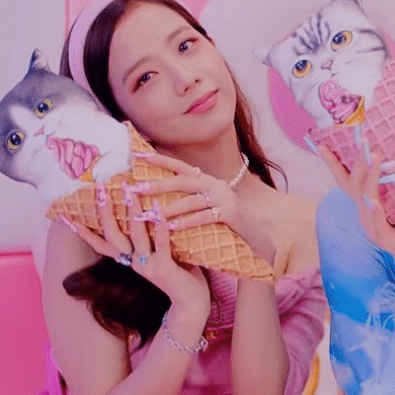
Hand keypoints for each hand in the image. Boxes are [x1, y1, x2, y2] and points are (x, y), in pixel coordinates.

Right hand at [61, 183, 209, 319]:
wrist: (191, 303)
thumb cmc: (178, 273)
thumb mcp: (158, 254)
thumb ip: (148, 238)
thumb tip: (144, 209)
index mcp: (129, 259)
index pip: (100, 243)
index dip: (83, 230)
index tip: (65, 214)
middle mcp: (133, 263)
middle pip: (113, 236)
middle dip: (106, 212)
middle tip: (100, 189)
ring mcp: (148, 266)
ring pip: (135, 237)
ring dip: (133, 213)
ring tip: (130, 192)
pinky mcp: (165, 268)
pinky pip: (161, 244)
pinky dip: (159, 227)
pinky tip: (158, 211)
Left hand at [132, 152, 275, 262]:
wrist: (257, 238)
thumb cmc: (227, 225)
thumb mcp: (207, 207)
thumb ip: (189, 198)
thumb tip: (157, 196)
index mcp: (208, 181)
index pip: (181, 167)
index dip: (160, 160)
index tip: (137, 156)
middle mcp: (216, 185)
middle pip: (183, 180)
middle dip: (158, 184)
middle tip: (136, 189)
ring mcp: (225, 198)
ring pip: (192, 200)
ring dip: (168, 208)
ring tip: (150, 214)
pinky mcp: (231, 213)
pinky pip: (204, 217)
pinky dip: (187, 222)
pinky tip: (172, 227)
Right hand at [313, 139, 394, 275]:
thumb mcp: (394, 202)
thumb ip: (386, 184)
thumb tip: (385, 156)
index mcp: (364, 203)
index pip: (346, 180)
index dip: (333, 163)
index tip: (322, 145)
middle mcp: (363, 212)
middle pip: (354, 184)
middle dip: (357, 161)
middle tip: (362, 139)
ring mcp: (370, 225)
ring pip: (365, 197)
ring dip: (369, 176)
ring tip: (374, 157)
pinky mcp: (381, 237)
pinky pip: (376, 220)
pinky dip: (374, 209)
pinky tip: (374, 201)